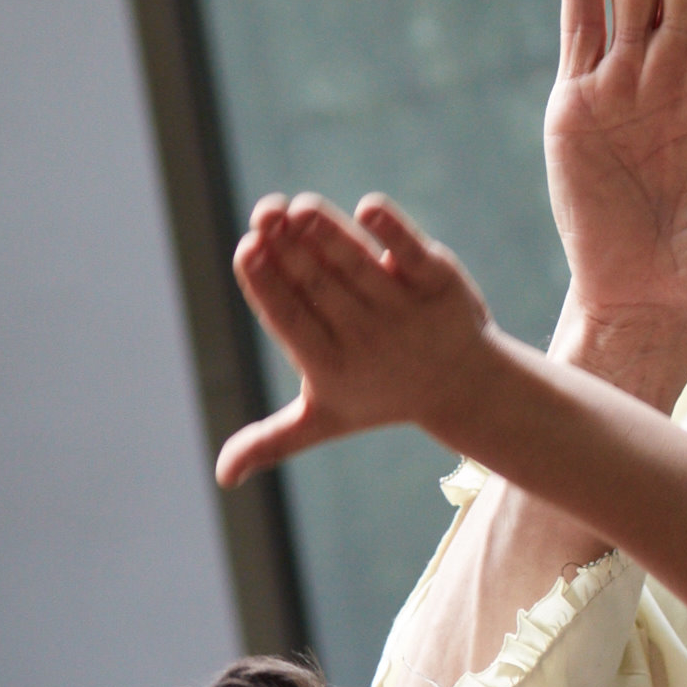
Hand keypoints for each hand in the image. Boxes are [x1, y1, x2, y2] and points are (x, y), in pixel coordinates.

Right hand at [216, 193, 495, 484]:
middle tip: (264, 216)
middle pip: (319, 286)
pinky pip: (410, 254)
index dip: (266, 285)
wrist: (463, 386)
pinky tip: (367, 209)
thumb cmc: (379, 394)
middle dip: (289, 248)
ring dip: (327, 234)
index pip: (290, 321)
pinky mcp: (440, 282)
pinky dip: (391, 233)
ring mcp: (406, 311)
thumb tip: (223, 478)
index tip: (245, 249)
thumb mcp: (324, 419)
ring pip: (358, 266)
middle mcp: (368, 340)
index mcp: (331, 368)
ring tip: (297, 207)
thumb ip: (272, 438)